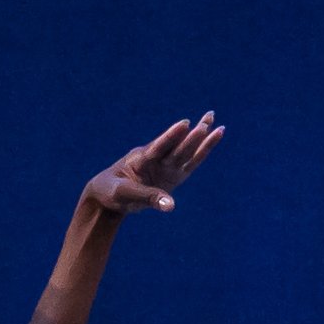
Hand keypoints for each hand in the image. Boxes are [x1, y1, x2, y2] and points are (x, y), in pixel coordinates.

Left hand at [78, 114, 223, 222]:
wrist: (108, 194)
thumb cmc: (111, 190)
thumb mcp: (125, 194)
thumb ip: (148, 197)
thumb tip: (171, 205)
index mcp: (140, 159)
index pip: (158, 147)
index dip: (171, 136)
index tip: (185, 124)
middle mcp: (155, 159)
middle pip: (177, 147)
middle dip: (192, 135)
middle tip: (208, 118)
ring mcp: (165, 166)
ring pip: (186, 151)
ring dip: (200, 138)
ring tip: (214, 122)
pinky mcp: (173, 175)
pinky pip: (190, 164)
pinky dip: (202, 153)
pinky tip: (213, 137)